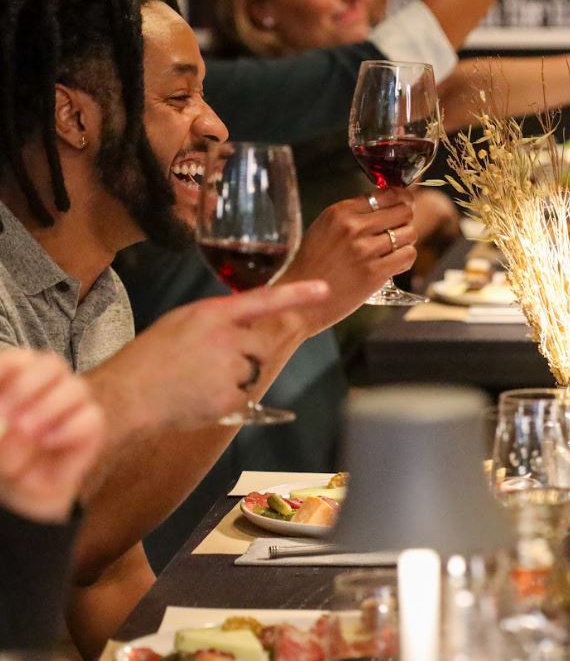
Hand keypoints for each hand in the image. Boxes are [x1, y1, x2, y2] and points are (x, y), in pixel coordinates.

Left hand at [0, 349, 104, 522]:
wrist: (17, 506)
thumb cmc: (0, 466)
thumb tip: (9, 421)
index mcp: (14, 386)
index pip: (19, 360)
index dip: (9, 365)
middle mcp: (44, 393)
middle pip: (52, 364)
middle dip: (30, 384)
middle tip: (9, 413)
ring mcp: (69, 413)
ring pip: (77, 388)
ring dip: (50, 407)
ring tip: (27, 430)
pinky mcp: (88, 435)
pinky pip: (92, 419)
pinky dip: (69, 428)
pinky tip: (48, 442)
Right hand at [98, 279, 329, 430]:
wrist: (126, 396)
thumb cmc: (148, 357)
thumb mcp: (181, 321)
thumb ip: (216, 319)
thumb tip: (242, 323)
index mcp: (212, 313)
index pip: (263, 299)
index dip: (296, 294)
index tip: (323, 289)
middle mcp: (226, 337)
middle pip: (261, 345)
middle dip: (248, 354)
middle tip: (212, 363)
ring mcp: (228, 368)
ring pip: (252, 371)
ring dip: (235, 377)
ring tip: (199, 381)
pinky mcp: (228, 397)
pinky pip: (243, 397)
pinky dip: (227, 400)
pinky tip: (200, 397)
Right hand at [276, 187, 417, 332]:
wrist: (299, 302)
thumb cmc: (312, 266)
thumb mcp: (324, 228)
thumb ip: (353, 214)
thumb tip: (389, 203)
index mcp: (339, 212)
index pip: (386, 194)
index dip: (401, 199)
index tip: (404, 203)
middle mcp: (353, 227)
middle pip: (403, 211)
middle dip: (405, 220)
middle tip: (397, 230)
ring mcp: (364, 250)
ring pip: (409, 233)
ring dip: (406, 241)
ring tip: (392, 250)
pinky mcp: (374, 273)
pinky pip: (408, 255)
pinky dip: (405, 259)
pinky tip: (392, 264)